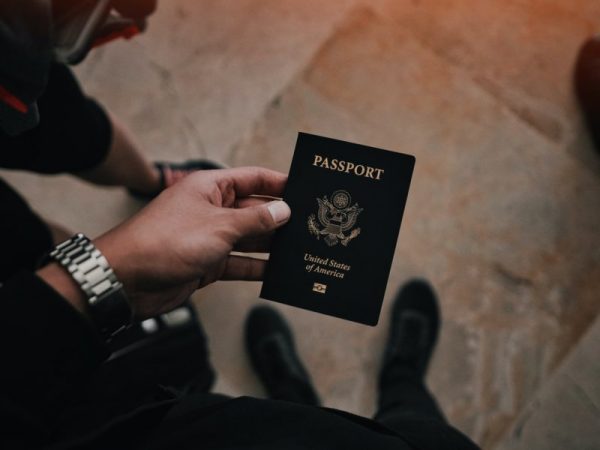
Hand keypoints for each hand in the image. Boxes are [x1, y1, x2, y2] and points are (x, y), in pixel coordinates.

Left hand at [94, 167, 289, 318]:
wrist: (127, 279)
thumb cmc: (166, 241)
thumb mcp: (219, 226)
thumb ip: (255, 219)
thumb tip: (284, 210)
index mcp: (212, 188)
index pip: (253, 179)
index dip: (279, 183)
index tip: (305, 189)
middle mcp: (212, 209)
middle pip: (254, 209)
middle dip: (280, 217)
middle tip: (310, 225)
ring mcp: (209, 237)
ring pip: (249, 238)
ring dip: (272, 244)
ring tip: (301, 249)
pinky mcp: (207, 263)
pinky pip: (239, 262)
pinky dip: (257, 267)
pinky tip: (278, 272)